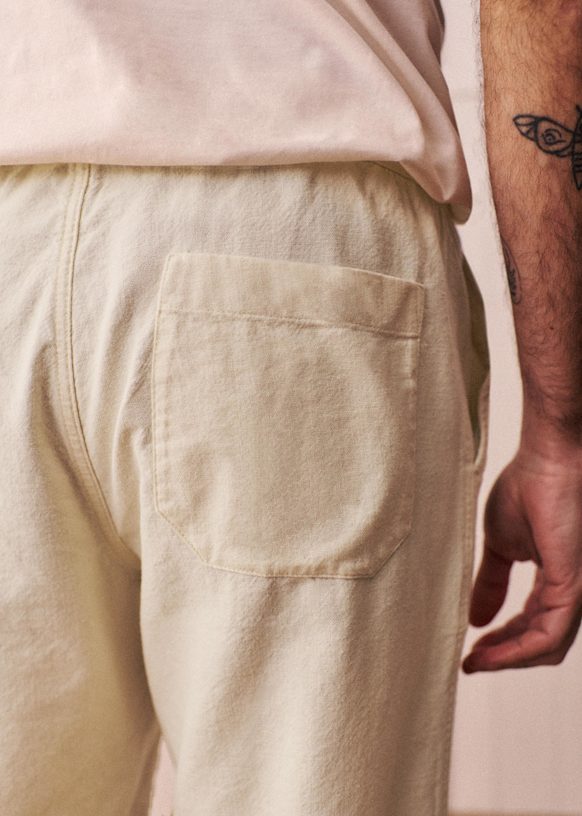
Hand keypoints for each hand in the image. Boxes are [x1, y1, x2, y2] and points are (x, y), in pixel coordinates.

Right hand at [462, 440, 581, 672]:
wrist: (544, 461)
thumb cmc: (527, 489)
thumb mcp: (499, 546)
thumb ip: (491, 584)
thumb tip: (475, 618)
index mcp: (554, 581)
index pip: (531, 626)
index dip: (501, 644)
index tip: (469, 652)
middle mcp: (569, 591)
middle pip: (540, 643)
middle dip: (503, 657)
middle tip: (470, 662)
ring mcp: (574, 591)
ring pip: (546, 647)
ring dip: (508, 659)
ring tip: (476, 661)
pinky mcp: (572, 586)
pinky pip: (548, 635)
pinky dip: (518, 650)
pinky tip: (490, 651)